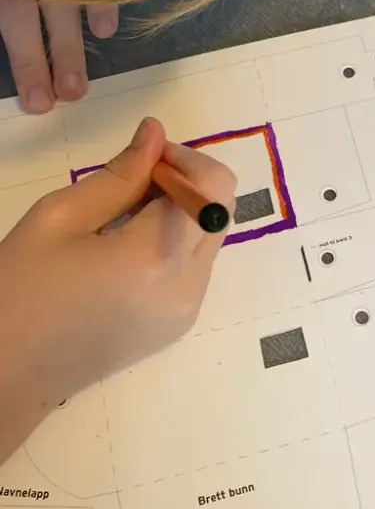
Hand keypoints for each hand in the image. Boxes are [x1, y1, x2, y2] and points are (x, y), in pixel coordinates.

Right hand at [0, 117, 235, 463]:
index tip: (141, 158)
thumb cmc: (19, 292)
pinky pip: (195, 266)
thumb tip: (155, 134)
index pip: (210, 187)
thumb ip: (119, 174)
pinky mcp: (178, 325)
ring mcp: (187, 311)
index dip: (182, 159)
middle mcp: (188, 287)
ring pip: (209, 236)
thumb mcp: (59, 218)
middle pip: (220, 209)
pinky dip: (175, 242)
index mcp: (158, 258)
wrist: (7, 374)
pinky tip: (126, 246)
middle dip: (184, 182)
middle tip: (131, 181)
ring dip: (180, 211)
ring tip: (122, 215)